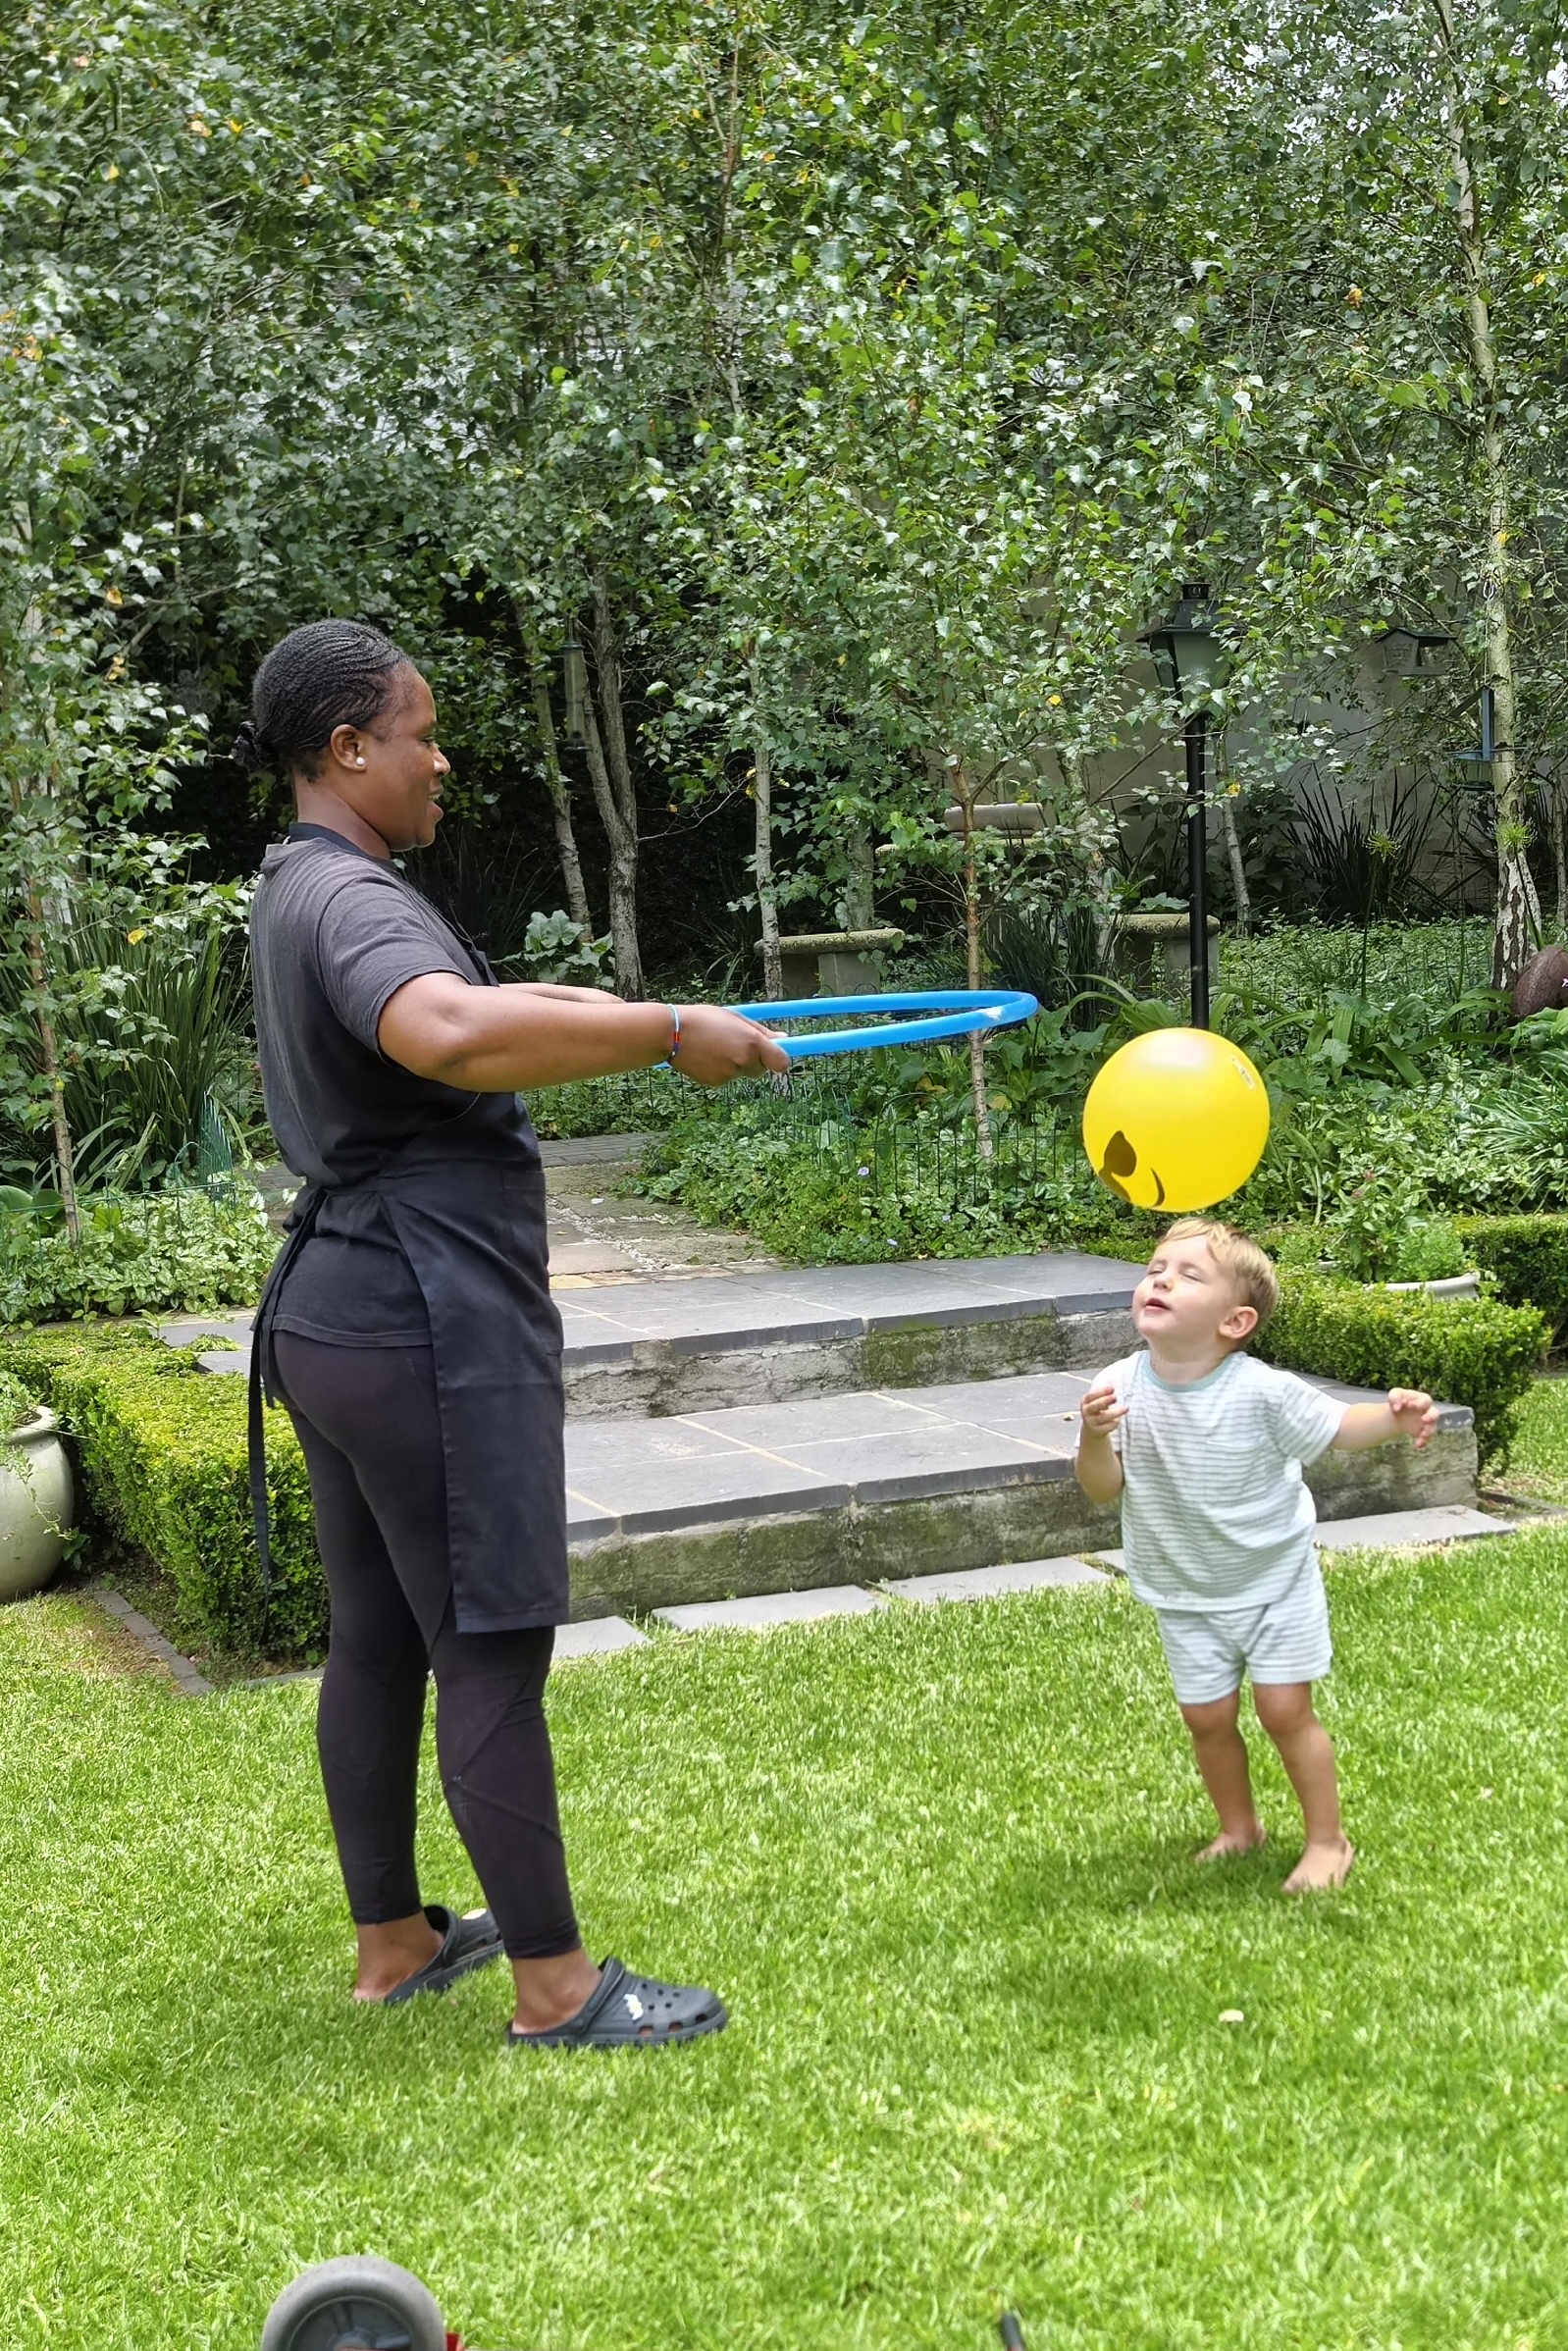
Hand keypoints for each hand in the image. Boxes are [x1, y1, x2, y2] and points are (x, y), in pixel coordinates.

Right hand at [671, 1003, 788, 1085]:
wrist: (671, 1033)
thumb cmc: (704, 1019)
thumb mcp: (735, 1018)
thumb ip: (761, 1031)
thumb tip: (784, 1039)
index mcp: (752, 1043)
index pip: (781, 1062)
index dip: (779, 1060)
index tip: (776, 1056)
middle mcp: (744, 1061)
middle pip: (760, 1069)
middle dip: (754, 1060)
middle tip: (735, 1044)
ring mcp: (729, 1074)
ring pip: (741, 1073)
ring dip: (734, 1063)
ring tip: (714, 1046)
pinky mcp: (715, 1082)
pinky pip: (725, 1078)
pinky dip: (720, 1070)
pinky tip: (706, 1056)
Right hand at [1080, 1381, 1126, 1441]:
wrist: (1092, 1428)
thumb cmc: (1098, 1409)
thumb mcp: (1097, 1399)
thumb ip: (1104, 1392)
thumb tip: (1114, 1379)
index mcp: (1085, 1401)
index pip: (1091, 1395)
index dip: (1101, 1392)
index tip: (1112, 1388)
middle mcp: (1086, 1412)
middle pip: (1095, 1406)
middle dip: (1105, 1401)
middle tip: (1115, 1397)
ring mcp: (1091, 1422)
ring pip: (1103, 1417)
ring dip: (1116, 1412)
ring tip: (1126, 1407)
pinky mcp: (1098, 1431)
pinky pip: (1108, 1426)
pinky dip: (1115, 1422)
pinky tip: (1119, 1418)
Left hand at [1388, 1388, 1438, 1450]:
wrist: (1398, 1413)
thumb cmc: (1400, 1400)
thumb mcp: (1395, 1395)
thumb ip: (1395, 1397)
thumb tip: (1397, 1407)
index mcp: (1422, 1399)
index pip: (1425, 1400)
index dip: (1420, 1403)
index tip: (1410, 1405)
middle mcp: (1428, 1410)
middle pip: (1435, 1413)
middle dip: (1431, 1416)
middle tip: (1424, 1419)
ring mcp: (1427, 1422)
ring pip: (1433, 1427)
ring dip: (1429, 1431)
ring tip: (1423, 1435)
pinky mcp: (1423, 1431)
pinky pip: (1427, 1438)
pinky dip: (1424, 1442)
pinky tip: (1418, 1445)